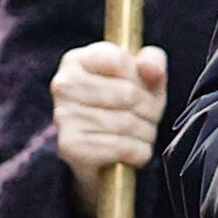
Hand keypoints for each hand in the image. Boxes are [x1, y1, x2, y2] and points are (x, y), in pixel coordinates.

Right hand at [51, 41, 166, 176]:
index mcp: (77, 60)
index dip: (142, 79)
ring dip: (146, 134)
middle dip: (150, 110)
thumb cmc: (121, 110)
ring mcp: (65, 116)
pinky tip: (134, 152)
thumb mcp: (143, 79)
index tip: (143, 90)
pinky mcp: (71, 146)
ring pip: (128, 123)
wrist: (100, 157)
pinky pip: (122, 147)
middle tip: (149, 119)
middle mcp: (65, 85)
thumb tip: (152, 68)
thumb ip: (152, 62)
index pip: (121, 60)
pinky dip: (138, 152)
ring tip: (141, 135)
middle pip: (128, 93)